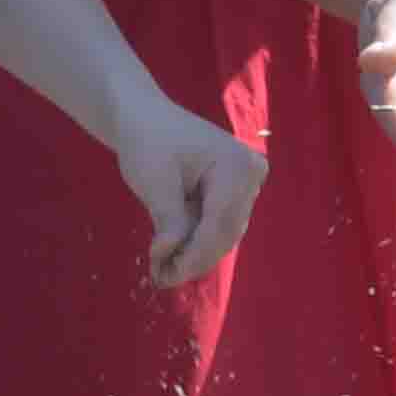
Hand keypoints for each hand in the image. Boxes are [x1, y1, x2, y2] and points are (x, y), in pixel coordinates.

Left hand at [109, 97, 267, 287]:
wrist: (145, 117)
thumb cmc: (147, 141)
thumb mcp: (154, 182)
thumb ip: (169, 221)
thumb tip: (171, 256)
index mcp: (235, 166)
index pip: (218, 224)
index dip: (193, 255)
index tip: (165, 276)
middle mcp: (250, 174)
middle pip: (226, 233)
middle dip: (194, 258)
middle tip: (161, 277)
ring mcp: (247, 182)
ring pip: (225, 233)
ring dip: (195, 254)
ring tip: (163, 268)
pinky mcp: (238, 189)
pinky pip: (221, 224)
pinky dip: (198, 241)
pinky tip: (174, 253)